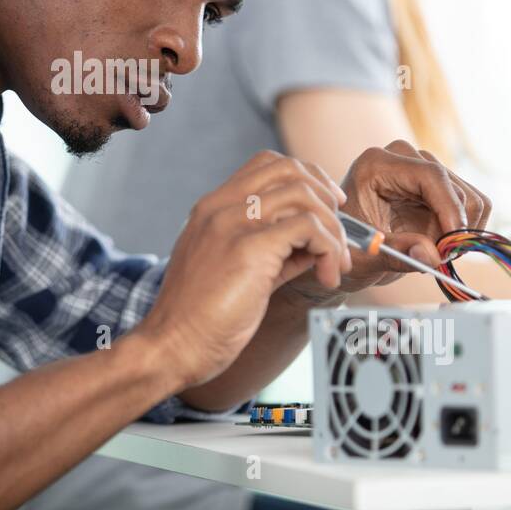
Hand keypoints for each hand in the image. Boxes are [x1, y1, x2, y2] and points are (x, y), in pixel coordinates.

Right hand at [135, 150, 351, 387]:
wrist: (171, 346)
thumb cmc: (200, 318)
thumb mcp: (235, 270)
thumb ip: (272, 250)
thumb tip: (314, 246)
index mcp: (212, 208)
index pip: (267, 164)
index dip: (306, 177)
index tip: (327, 206)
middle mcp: (220, 207)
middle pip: (289, 168)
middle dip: (327, 195)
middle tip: (340, 233)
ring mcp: (232, 224)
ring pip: (303, 195)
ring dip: (334, 228)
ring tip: (336, 263)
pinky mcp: (248, 249)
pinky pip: (308, 228)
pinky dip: (330, 249)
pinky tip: (327, 277)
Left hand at [334, 140, 491, 290]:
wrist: (349, 245)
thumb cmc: (350, 246)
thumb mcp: (364, 254)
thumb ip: (397, 252)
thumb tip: (432, 255)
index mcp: (377, 164)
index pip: (431, 175)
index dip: (450, 210)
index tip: (453, 244)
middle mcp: (404, 157)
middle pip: (456, 189)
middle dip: (453, 230)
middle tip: (434, 260)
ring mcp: (425, 166)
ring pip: (471, 199)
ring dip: (460, 232)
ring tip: (430, 252)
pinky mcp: (439, 182)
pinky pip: (474, 206)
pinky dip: (464, 230)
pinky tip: (439, 243)